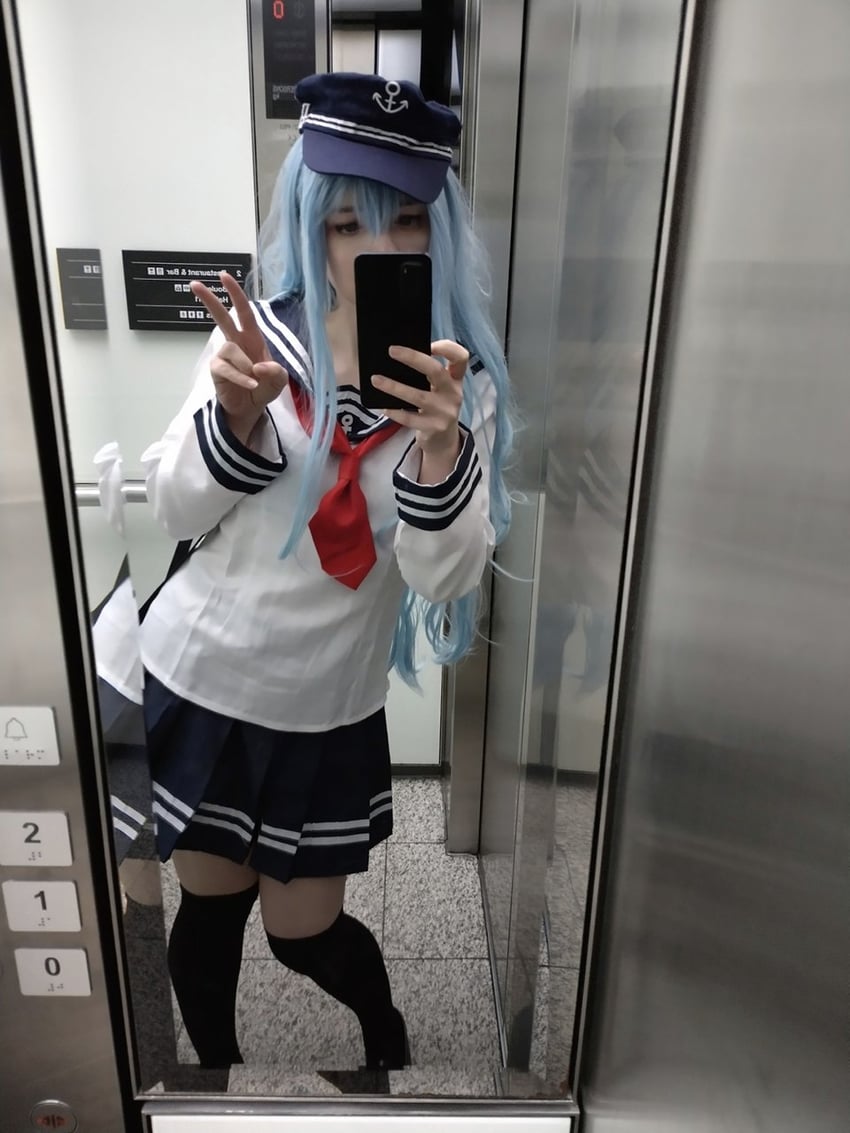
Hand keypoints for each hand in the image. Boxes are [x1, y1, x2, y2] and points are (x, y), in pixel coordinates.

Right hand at [191, 272, 287, 433]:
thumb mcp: (278, 380)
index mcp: (252, 338)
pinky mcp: (217, 370)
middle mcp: (236, 343)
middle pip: (221, 317)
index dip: (235, 294)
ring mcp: (224, 356)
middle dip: (209, 300)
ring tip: (254, 380)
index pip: (243, 312)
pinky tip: (250, 385)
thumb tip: (259, 366)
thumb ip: (276, 372)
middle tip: (195, 284)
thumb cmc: (264, 388)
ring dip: (245, 365)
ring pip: (231, 349)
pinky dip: (241, 378)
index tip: (224, 276)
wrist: (250, 409)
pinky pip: (227, 369)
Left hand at [371, 339, 467, 467]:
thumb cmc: (436, 406)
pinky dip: (395, 412)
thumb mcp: (440, 389)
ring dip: (394, 387)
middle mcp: (453, 394)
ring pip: (418, 396)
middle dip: (413, 358)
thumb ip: (429, 374)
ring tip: (376, 379)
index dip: (446, 347)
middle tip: (391, 350)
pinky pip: (411, 418)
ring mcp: (445, 412)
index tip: (428, 344)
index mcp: (455, 379)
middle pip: (436, 371)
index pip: (461, 357)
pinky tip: (383, 407)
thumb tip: (400, 355)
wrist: (443, 440)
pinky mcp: (434, 428)